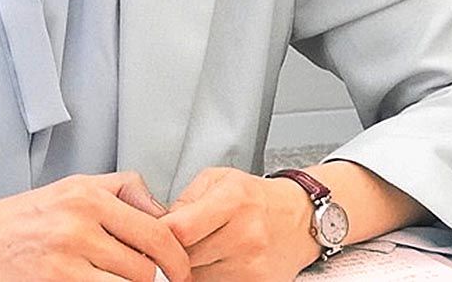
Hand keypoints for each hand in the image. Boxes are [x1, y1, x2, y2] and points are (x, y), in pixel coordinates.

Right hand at [0, 171, 191, 281]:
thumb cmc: (29, 216)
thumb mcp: (73, 186)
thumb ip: (121, 189)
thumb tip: (164, 212)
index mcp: (88, 195)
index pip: (157, 231)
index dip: (177, 258)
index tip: (180, 270)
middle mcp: (79, 224)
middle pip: (147, 268)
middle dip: (157, 281)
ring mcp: (66, 259)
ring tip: (121, 280)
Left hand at [161, 167, 318, 280]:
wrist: (298, 218)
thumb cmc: (254, 196)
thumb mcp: (218, 179)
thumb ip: (186, 198)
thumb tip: (158, 224)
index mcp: (233, 200)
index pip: (181, 228)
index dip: (160, 233)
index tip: (152, 231)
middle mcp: (246, 235)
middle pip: (186, 257)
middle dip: (172, 251)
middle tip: (171, 242)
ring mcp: (254, 265)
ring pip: (198, 278)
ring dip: (189, 268)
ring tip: (197, 250)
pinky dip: (208, 277)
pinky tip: (213, 262)